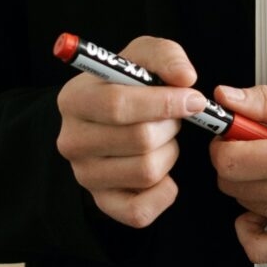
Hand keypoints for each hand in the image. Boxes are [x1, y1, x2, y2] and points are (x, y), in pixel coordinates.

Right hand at [55, 36, 205, 229]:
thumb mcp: (142, 56)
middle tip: (174, 117)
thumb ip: (165, 56)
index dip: (164, 103)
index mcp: (74, 99)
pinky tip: (164, 170)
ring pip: (147, 172)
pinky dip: (164, 192)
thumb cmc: (129, 83)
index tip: (194, 98)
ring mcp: (84, 175)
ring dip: (170, 153)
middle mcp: (72, 141)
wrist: (111, 118)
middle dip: (171, 125)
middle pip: (139, 140)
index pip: (118, 105)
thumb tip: (185, 78)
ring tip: (163, 138)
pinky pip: (141, 211)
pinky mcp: (103, 203)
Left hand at [209, 81, 266, 262]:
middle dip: (234, 159)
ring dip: (248, 186)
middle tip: (254, 141)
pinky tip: (260, 209)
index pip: (233, 159)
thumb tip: (228, 99)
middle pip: (234, 185)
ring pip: (247, 209)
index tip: (232, 129)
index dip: (223, 140)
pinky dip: (250, 231)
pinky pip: (264, 250)